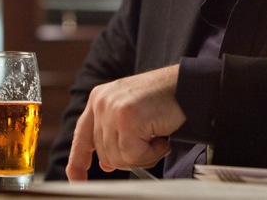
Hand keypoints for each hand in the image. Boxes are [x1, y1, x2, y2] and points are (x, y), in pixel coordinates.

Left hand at [65, 65, 185, 180]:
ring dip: (143, 155)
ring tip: (157, 136)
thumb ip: (113, 134)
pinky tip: (161, 138)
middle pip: (104, 154)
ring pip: (118, 158)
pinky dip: (152, 153)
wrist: (189, 86)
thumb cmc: (165, 100)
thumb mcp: (131, 113)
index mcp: (99, 99)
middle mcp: (101, 102)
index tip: (76, 181)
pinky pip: (133, 156)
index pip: (81, 138)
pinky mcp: (127, 119)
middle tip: (151, 142)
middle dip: (130, 157)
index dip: (78, 164)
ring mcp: (113, 109)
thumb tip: (105, 163)